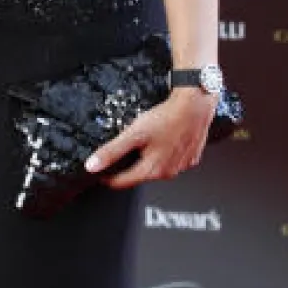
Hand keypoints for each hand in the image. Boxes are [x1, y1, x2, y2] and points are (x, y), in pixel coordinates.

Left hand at [84, 87, 214, 189]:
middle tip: (124, 149)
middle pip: (140, 175)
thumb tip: (92, 166)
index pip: (122, 182)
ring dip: (148, 159)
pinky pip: (172, 159)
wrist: (195, 105)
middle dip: (129, 165)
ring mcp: (181, 166)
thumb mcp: (134, 133)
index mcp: (152, 170)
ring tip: (145, 141)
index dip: (108, 177)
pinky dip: (165, 152)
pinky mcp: (191, 157)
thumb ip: (112, 151)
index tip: (100, 172)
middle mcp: (168, 172)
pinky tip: (163, 139)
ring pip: (157, 167)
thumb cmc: (167, 117)